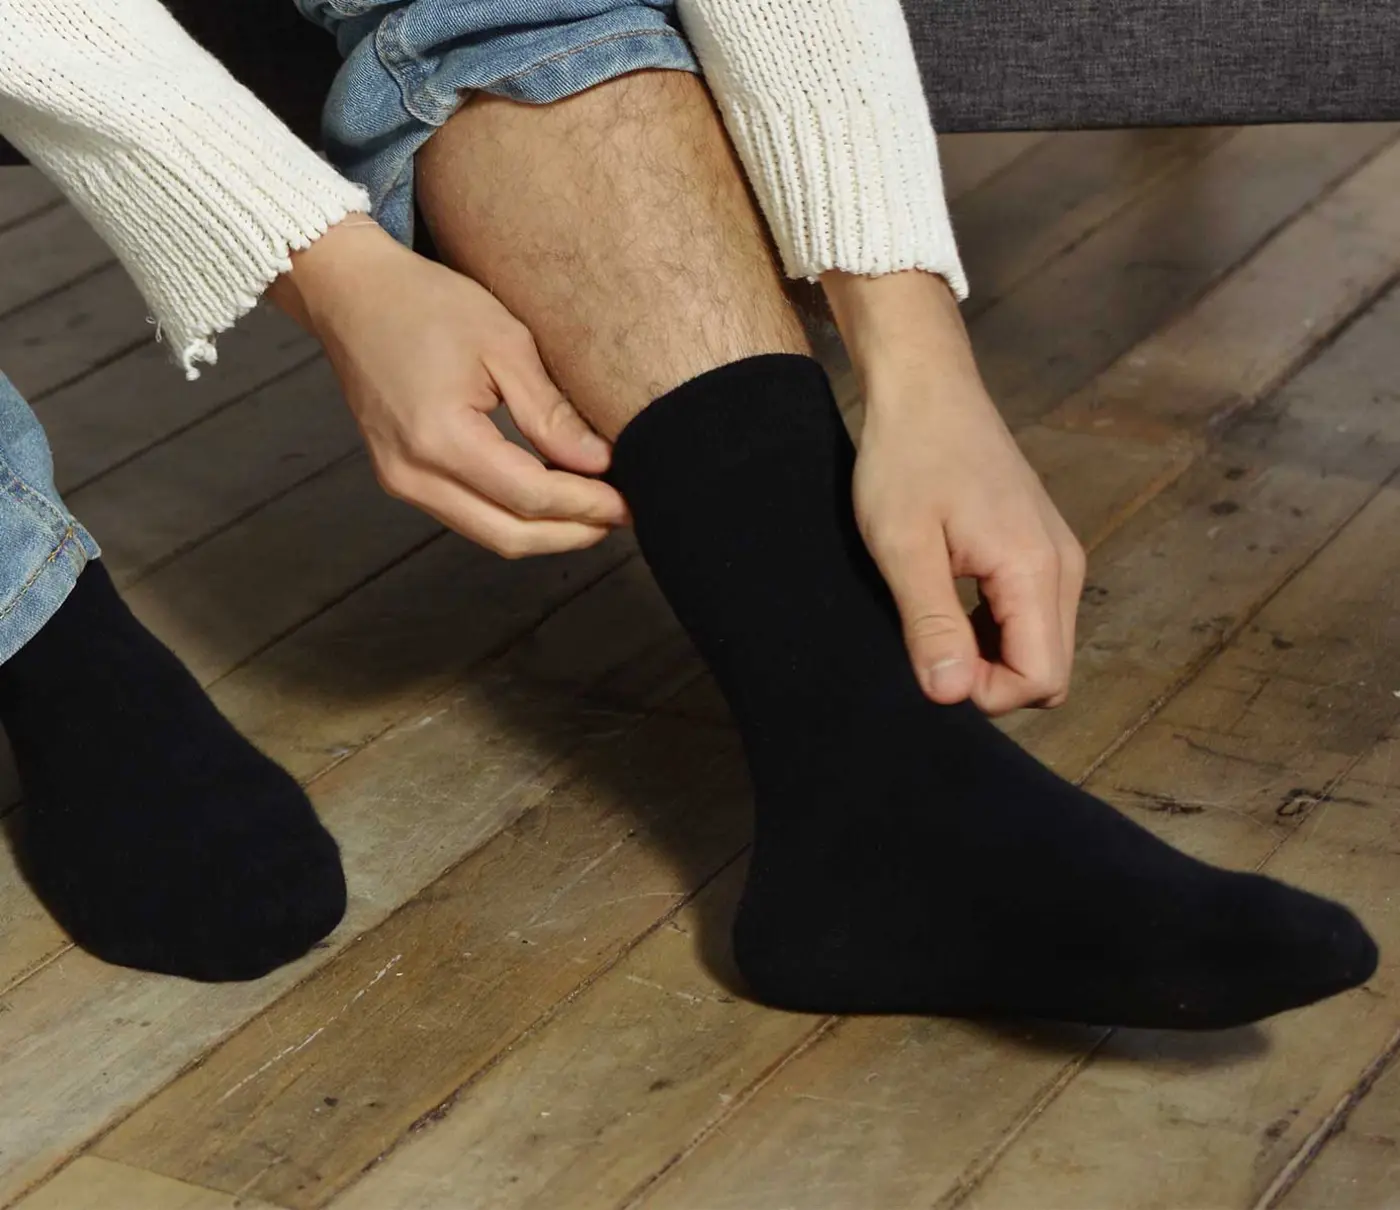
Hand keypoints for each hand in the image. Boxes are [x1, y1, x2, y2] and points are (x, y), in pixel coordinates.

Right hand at [267, 218, 627, 556]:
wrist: (351, 293)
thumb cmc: (426, 304)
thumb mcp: (503, 343)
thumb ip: (550, 412)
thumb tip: (600, 464)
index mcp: (440, 438)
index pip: (530, 497)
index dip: (587, 506)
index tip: (630, 500)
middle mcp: (413, 473)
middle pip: (510, 535)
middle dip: (573, 533)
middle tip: (622, 516)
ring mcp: (401, 482)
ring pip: (490, 534)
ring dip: (547, 531)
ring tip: (596, 509)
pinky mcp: (401, 479)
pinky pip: (469, 516)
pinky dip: (515, 515)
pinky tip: (552, 495)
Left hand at [825, 270, 1084, 714]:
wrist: (925, 388)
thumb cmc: (908, 458)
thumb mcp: (904, 547)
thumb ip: (932, 624)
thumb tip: (952, 696)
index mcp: (1036, 568)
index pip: (1040, 679)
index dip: (984, 695)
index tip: (929, 667)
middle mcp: (1063, 566)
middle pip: (1049, 671)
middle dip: (991, 682)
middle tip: (926, 649)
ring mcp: (1056, 554)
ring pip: (1040, 647)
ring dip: (990, 657)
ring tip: (930, 622)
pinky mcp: (1039, 547)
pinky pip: (1031, 617)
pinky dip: (992, 631)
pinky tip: (946, 606)